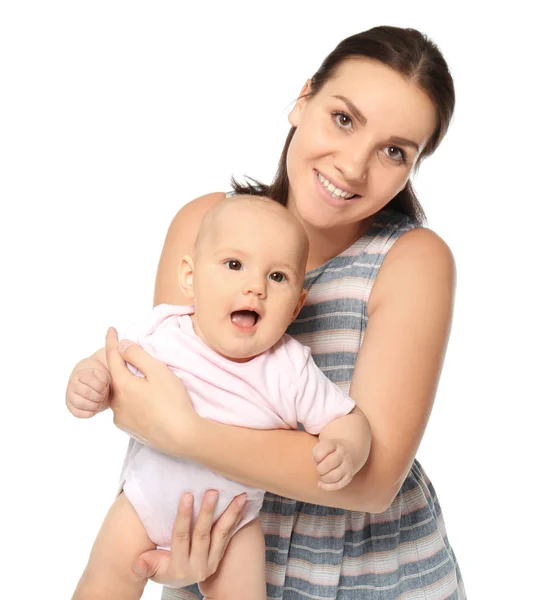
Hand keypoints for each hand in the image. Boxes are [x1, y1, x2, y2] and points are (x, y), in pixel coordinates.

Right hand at [66, 359, 110, 417]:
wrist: (98, 386)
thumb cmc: (104, 380)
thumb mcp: (107, 375)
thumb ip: (109, 374)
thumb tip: (109, 379)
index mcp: (82, 373)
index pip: (90, 379)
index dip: (101, 385)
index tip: (106, 386)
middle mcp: (73, 384)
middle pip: (86, 392)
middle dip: (100, 396)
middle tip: (104, 395)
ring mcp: (70, 395)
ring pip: (81, 403)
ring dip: (95, 404)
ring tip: (100, 401)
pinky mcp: (71, 407)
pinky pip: (77, 413)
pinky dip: (89, 412)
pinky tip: (96, 408)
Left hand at [104, 327, 199, 453]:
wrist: (182, 436)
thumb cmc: (172, 401)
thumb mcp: (158, 371)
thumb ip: (138, 356)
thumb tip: (123, 345)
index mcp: (122, 386)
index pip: (112, 358)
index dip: (111, 341)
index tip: (111, 329)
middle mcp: (116, 403)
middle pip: (115, 377)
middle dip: (121, 364)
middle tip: (131, 354)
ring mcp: (122, 419)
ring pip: (121, 394)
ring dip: (128, 384)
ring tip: (144, 380)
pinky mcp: (129, 429)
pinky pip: (126, 408)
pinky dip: (132, 399)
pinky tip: (146, 400)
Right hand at [132, 490, 247, 586]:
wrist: (183, 579)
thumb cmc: (163, 567)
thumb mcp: (153, 568)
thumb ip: (146, 565)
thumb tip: (137, 564)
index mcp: (179, 567)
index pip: (181, 537)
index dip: (184, 516)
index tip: (187, 495)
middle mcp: (198, 565)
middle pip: (202, 535)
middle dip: (207, 512)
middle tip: (212, 491)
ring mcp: (212, 561)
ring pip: (221, 535)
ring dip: (231, 514)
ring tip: (240, 496)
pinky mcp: (220, 556)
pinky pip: (228, 536)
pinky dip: (236, 519)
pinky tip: (243, 505)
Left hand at [312, 439, 353, 490]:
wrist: (344, 452)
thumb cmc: (326, 452)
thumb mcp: (318, 448)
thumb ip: (316, 454)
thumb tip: (318, 465)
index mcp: (333, 444)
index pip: (321, 452)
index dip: (316, 458)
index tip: (317, 458)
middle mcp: (342, 453)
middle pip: (329, 463)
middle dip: (320, 469)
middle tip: (319, 469)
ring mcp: (347, 465)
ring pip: (335, 476)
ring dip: (324, 478)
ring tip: (321, 476)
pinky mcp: (349, 476)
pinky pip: (339, 484)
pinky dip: (327, 486)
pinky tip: (321, 484)